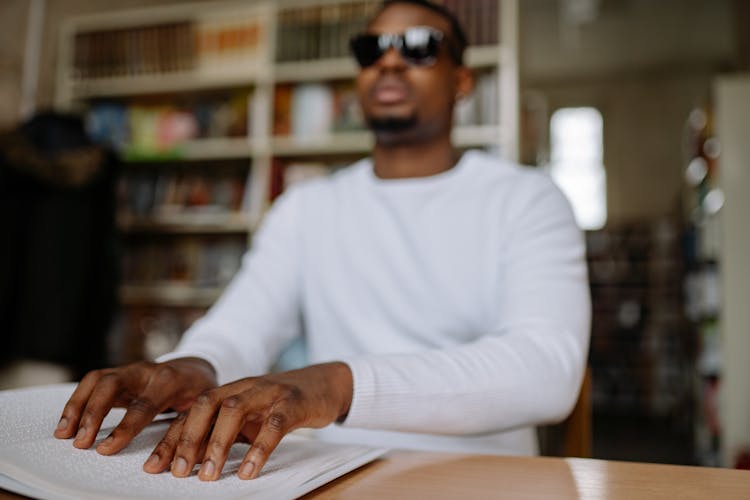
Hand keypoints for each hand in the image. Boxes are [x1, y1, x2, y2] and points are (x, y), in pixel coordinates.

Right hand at [54, 358, 216, 454]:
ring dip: (77, 406)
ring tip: (64, 433)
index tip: (105, 449)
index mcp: (170, 380)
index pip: (143, 405)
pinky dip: (76, 401)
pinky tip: (67, 423)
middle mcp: (146, 371)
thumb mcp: (204, 407)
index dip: (124, 428)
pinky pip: (92, 383)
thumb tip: (186, 456)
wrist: (197, 367)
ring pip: (97, 380)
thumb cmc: (200, 391)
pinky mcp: (118, 375)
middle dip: (94, 412)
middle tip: (81, 442)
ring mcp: (130, 371)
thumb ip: (193, 426)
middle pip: (112, 384)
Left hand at [143, 362, 352, 480]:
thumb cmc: (283, 404)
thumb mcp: (252, 416)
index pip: (193, 411)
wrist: (326, 383)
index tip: (154, 466)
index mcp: (230, 390)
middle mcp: (244, 387)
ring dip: (217, 444)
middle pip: (206, 404)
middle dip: (188, 438)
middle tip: (178, 471)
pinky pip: (274, 425)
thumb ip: (226, 432)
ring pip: (234, 410)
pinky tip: (249, 471)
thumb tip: (194, 463)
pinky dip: (259, 449)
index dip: (172, 438)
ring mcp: (269, 392)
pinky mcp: (293, 403)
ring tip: (209, 476)